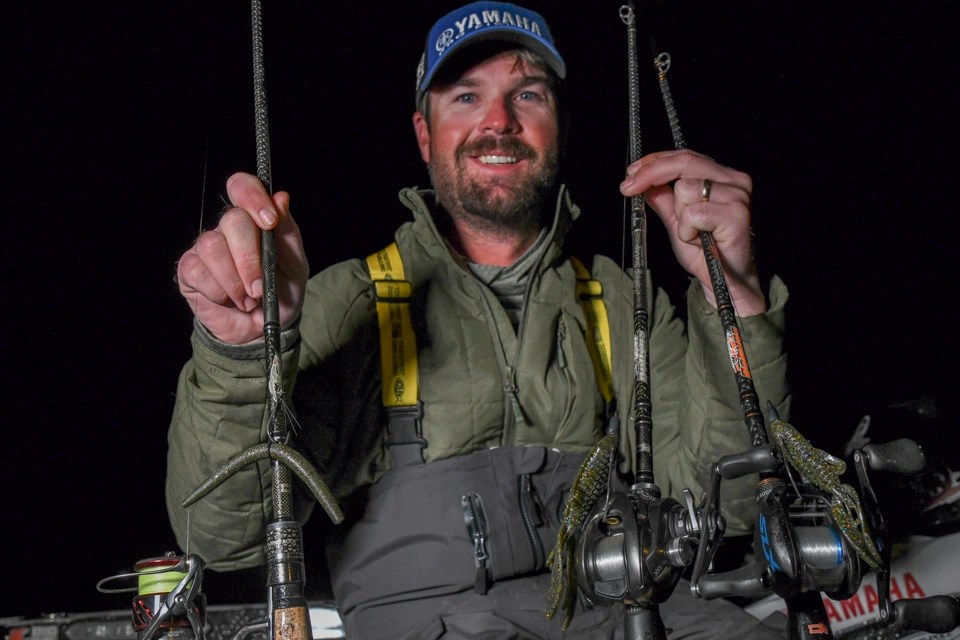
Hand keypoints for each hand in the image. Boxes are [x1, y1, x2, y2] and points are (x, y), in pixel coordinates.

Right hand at [176, 172, 308, 343]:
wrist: (262, 330)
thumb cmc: (281, 293)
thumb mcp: (296, 266)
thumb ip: (288, 233)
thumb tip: (281, 198)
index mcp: (254, 219)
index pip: (242, 187)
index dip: (253, 198)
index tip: (269, 222)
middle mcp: (227, 229)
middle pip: (232, 221)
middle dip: (250, 258)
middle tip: (260, 287)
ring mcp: (205, 247)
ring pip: (213, 247)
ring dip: (235, 281)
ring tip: (248, 300)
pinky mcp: (190, 269)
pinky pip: (199, 273)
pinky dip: (219, 293)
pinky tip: (230, 301)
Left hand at [620, 149, 764, 315]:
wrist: (726, 281)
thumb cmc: (705, 251)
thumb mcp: (676, 220)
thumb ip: (663, 199)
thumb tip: (641, 182)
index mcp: (721, 177)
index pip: (684, 157)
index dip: (654, 162)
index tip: (629, 174)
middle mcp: (733, 180)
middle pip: (684, 162)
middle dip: (650, 174)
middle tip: (628, 187)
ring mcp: (737, 195)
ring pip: (685, 188)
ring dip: (678, 215)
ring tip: (692, 233)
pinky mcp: (736, 213)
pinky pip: (693, 213)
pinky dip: (688, 230)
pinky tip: (700, 240)